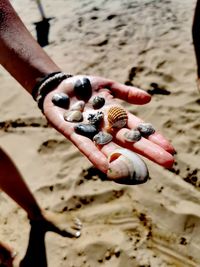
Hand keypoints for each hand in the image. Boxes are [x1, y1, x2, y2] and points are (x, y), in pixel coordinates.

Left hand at [43, 75, 174, 175]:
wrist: (56, 87)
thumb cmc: (84, 86)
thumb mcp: (107, 85)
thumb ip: (126, 92)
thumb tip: (149, 99)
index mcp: (115, 114)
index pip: (138, 127)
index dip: (154, 137)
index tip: (170, 148)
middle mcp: (106, 126)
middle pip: (129, 140)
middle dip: (148, 150)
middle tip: (169, 163)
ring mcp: (91, 131)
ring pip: (112, 147)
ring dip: (127, 159)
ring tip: (143, 172)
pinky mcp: (73, 133)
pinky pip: (86, 147)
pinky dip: (96, 156)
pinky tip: (107, 168)